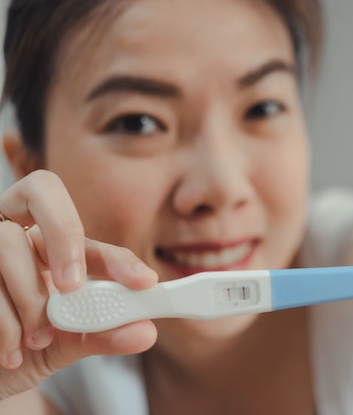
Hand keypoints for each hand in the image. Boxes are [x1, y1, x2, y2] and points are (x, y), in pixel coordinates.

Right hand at [0, 170, 157, 399]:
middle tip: (73, 287)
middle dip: (65, 238)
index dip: (117, 254)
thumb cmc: (26, 349)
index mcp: (52, 245)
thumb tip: (145, 330)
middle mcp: (18, 234)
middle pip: (42, 191)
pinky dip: (5, 324)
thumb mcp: (68, 345)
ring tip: (38, 340)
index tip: (144, 283)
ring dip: (30, 298)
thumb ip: (103, 334)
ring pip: (9, 241)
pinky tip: (13, 353)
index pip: (89, 229)